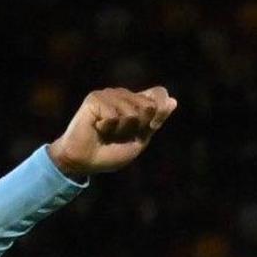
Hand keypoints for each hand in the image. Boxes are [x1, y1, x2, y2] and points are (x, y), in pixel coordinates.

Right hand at [46, 85, 176, 180]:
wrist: (82, 162)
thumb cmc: (109, 153)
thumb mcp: (140, 139)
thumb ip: (156, 121)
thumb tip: (173, 100)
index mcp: (136, 102)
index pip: (159, 94)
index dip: (159, 112)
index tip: (150, 128)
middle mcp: (123, 95)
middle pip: (149, 106)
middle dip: (138, 127)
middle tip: (119, 135)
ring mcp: (109, 94)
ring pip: (132, 112)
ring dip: (121, 130)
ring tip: (106, 133)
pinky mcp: (95, 99)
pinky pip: (115, 115)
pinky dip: (108, 128)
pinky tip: (97, 129)